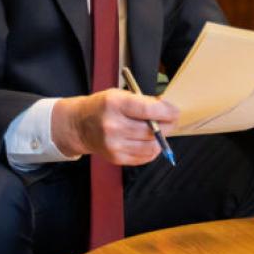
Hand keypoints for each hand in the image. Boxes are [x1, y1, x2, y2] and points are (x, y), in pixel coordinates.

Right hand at [51, 89, 178, 165]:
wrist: (79, 125)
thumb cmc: (101, 107)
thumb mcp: (118, 95)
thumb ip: (141, 102)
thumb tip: (166, 109)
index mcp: (114, 104)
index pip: (148, 110)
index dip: (166, 111)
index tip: (174, 111)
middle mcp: (113, 125)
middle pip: (151, 130)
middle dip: (168, 125)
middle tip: (172, 120)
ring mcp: (114, 144)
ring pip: (150, 146)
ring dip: (161, 139)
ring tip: (161, 131)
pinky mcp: (116, 158)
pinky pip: (143, 157)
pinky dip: (152, 150)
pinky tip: (150, 142)